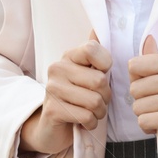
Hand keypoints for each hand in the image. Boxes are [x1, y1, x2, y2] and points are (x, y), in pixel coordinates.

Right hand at [20, 28, 111, 155]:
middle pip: (100, 80)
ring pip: (95, 101)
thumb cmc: (76, 99)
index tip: (101, 75)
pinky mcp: (52, 110)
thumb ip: (94, 55)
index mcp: (68, 56)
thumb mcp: (87, 75)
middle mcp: (57, 68)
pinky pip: (86, 116)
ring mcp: (53, 89)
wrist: (52, 127)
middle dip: (106, 97)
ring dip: (99, 112)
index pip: (93, 49)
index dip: (105, 65)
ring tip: (92, 112)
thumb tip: (96, 30)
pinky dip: (91, 123)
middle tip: (98, 102)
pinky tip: (84, 122)